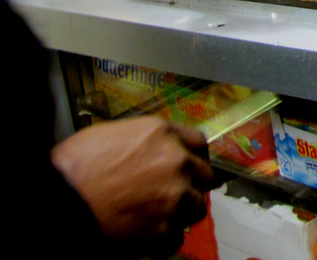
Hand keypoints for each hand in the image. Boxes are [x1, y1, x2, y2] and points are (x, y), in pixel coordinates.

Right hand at [52, 116, 214, 243]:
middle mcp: (176, 164)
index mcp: (163, 135)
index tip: (188, 165)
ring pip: (196, 207)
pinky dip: (164, 237)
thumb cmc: (74, 169)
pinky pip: (177, 237)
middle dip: (190, 184)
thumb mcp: (113, 135)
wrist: (55, 201)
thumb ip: (148, 141)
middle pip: (204, 176)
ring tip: (156, 214)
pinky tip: (145, 232)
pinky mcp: (163, 231)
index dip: (192, 156)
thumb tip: (161, 149)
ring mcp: (174, 198)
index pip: (199, 143)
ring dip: (181, 211)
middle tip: (169, 192)